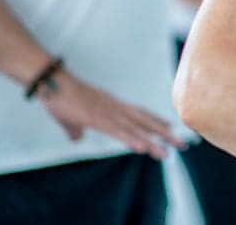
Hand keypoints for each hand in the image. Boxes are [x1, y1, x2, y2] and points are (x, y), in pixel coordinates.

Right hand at [38, 69, 185, 158]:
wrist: (51, 82)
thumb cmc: (60, 98)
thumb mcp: (70, 118)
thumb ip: (75, 129)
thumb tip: (76, 139)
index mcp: (112, 105)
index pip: (140, 114)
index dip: (156, 121)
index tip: (171, 127)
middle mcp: (115, 107)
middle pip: (145, 121)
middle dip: (165, 133)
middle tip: (184, 144)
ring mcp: (108, 112)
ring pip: (135, 129)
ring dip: (152, 142)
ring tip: (167, 154)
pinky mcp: (97, 118)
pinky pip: (118, 131)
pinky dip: (131, 139)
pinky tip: (143, 148)